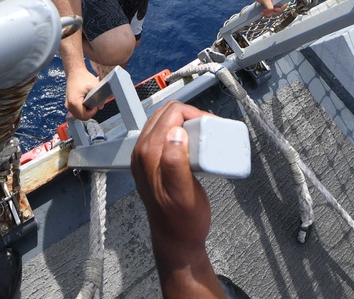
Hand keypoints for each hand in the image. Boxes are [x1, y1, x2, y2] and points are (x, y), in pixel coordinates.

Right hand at [64, 64, 100, 120]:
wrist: (74, 72)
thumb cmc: (83, 77)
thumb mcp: (94, 85)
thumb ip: (99, 96)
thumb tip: (101, 106)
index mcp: (74, 102)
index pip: (84, 116)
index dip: (92, 112)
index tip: (96, 105)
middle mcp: (69, 105)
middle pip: (81, 117)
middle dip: (89, 112)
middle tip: (94, 104)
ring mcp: (67, 105)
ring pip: (78, 115)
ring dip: (85, 111)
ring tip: (90, 102)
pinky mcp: (68, 103)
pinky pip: (76, 111)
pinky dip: (81, 109)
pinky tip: (85, 101)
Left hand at [131, 102, 213, 252]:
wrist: (175, 240)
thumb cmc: (182, 221)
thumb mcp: (185, 194)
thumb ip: (176, 164)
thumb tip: (175, 134)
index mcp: (149, 154)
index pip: (171, 113)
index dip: (194, 114)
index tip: (211, 127)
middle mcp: (142, 152)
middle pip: (167, 114)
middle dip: (191, 116)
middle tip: (211, 131)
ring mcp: (144, 156)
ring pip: (164, 122)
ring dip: (186, 123)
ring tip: (205, 138)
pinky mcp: (150, 162)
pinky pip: (163, 135)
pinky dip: (180, 133)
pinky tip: (194, 145)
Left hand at [249, 0, 283, 16]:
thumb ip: (269, 7)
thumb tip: (271, 12)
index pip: (283, 5)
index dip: (279, 9)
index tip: (273, 9)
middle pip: (278, 10)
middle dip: (271, 12)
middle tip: (265, 11)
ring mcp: (272, 1)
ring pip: (273, 11)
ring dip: (268, 13)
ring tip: (262, 11)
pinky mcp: (268, 3)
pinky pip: (268, 10)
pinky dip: (265, 12)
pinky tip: (261, 11)